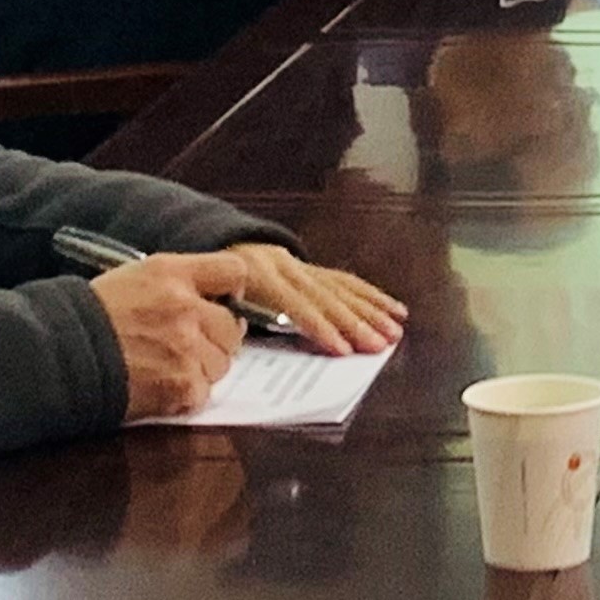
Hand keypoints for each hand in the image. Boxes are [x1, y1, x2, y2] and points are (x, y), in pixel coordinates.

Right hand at [89, 258, 242, 420]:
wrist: (56, 356)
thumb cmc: (87, 318)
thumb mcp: (131, 279)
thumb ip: (176, 283)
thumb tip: (212, 296)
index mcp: (172, 274)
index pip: (233, 272)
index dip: (232, 290)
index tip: (224, 301)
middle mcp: (185, 308)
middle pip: (233, 325)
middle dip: (218, 336)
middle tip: (196, 343)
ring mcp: (186, 348)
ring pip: (222, 362)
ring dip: (203, 366)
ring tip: (170, 365)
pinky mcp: (181, 385)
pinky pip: (204, 391)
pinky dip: (186, 393)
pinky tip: (161, 385)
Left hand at [184, 242, 406, 354]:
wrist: (209, 247)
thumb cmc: (205, 291)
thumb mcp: (209, 305)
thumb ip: (233, 325)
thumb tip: (260, 352)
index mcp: (255, 275)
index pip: (295, 304)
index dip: (319, 327)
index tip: (341, 349)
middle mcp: (284, 266)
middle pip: (325, 296)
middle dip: (355, 322)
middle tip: (379, 344)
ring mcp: (301, 264)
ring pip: (341, 288)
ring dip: (371, 311)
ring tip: (394, 331)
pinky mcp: (311, 267)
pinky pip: (346, 281)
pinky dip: (371, 296)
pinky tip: (392, 308)